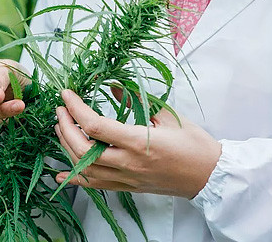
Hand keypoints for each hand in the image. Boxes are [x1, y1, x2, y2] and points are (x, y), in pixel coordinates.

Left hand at [54, 89, 220, 198]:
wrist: (211, 176)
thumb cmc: (195, 144)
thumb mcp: (167, 115)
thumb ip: (136, 100)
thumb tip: (112, 85)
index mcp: (139, 142)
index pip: (95, 126)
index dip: (75, 108)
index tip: (66, 94)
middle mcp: (129, 163)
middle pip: (83, 148)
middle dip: (65, 127)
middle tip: (60, 110)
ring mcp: (127, 178)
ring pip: (84, 169)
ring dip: (66, 147)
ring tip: (60, 129)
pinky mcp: (128, 187)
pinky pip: (95, 185)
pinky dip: (75, 180)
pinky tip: (61, 176)